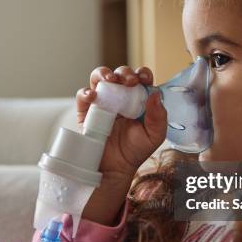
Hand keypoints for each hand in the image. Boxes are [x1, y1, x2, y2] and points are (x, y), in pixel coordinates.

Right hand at [76, 65, 167, 224]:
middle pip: (120, 74)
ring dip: (104, 74)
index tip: (144, 78)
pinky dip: (86, 92)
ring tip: (110, 80)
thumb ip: (159, 116)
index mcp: (138, 99)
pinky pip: (82, 95)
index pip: (140, 78)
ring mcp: (102, 102)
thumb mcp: (154, 135)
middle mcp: (120, 97)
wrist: (115, 168)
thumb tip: (155, 94)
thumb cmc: (135, 150)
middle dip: (125, 73)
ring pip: (99, 78)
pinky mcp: (86, 111)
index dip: (142, 73)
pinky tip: (93, 96)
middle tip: (129, 82)